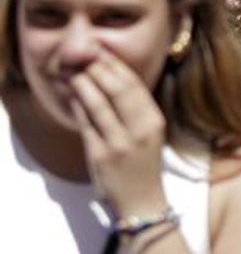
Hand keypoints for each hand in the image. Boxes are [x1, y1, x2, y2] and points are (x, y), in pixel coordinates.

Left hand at [68, 49, 169, 215]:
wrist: (142, 201)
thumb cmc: (144, 165)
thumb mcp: (149, 133)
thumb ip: (134, 109)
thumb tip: (112, 78)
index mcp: (155, 121)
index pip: (135, 85)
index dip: (117, 65)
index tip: (102, 52)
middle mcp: (140, 130)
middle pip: (118, 90)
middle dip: (100, 69)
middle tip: (85, 57)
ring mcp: (120, 142)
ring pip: (99, 104)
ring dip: (84, 84)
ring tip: (73, 72)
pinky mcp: (100, 154)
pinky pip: (85, 123)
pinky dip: (77, 105)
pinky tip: (72, 95)